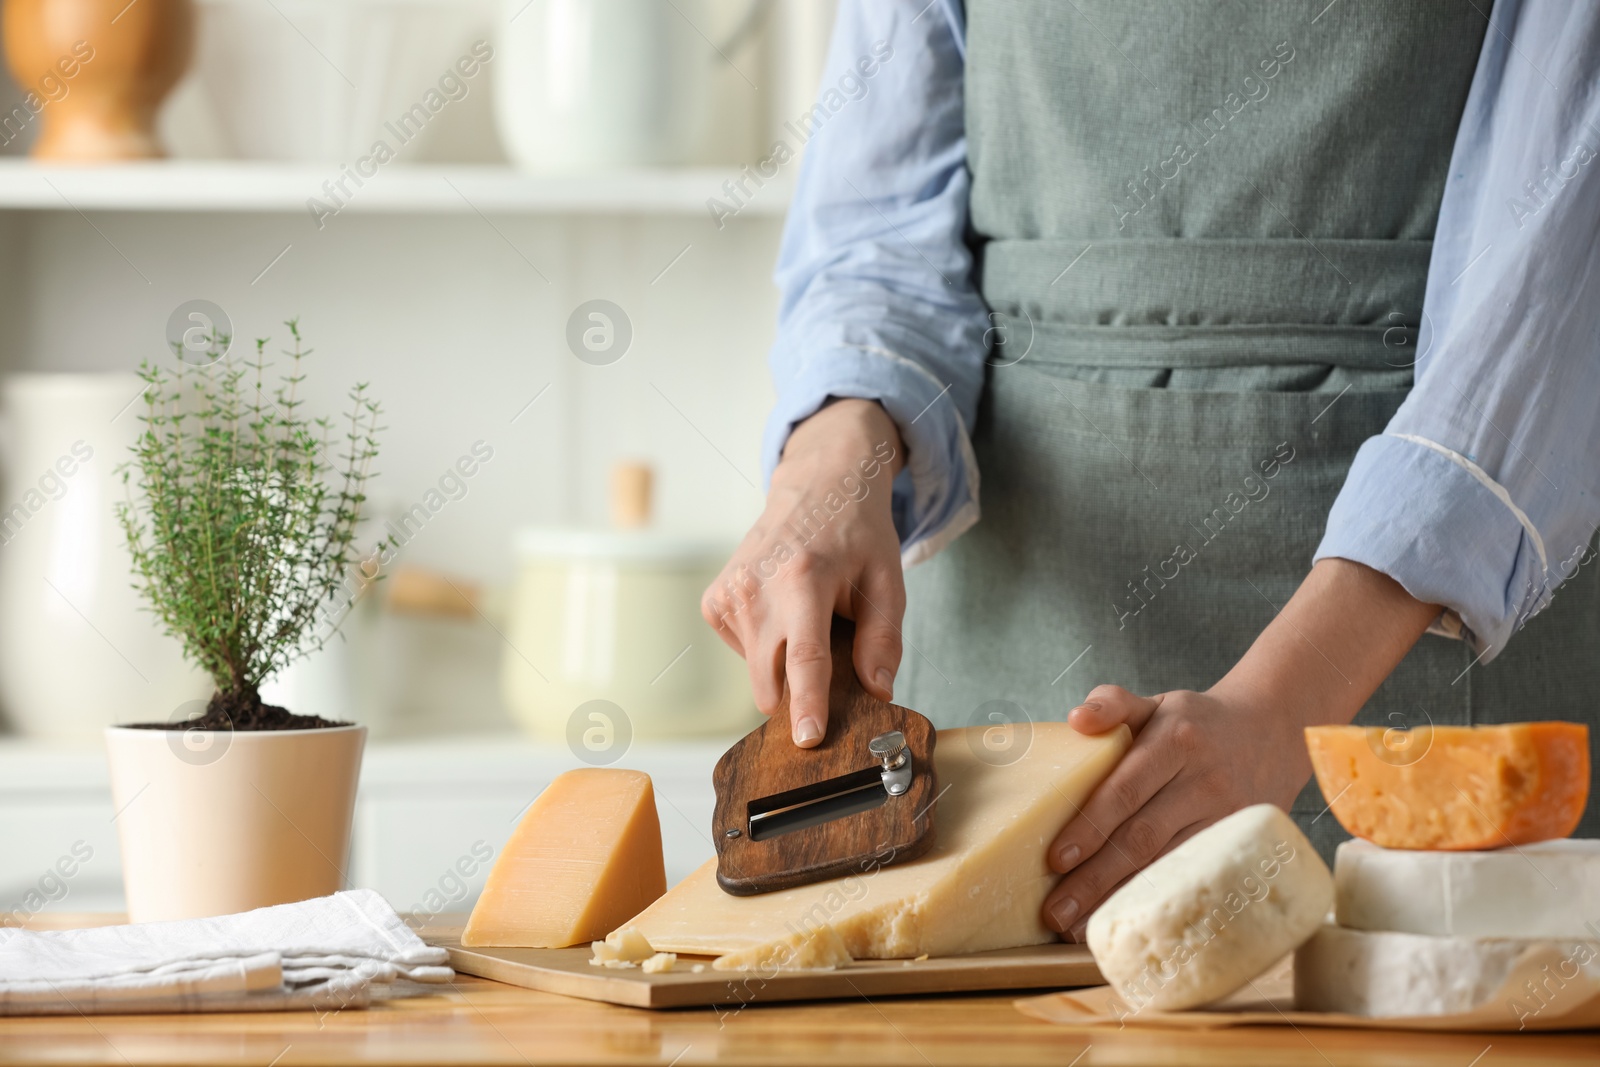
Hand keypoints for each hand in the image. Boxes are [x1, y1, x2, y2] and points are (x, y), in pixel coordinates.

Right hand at [701, 399, 905, 746]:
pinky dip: (766, 646)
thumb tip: (876, 690)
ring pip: (758, 673)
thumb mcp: (887, 581)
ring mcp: (729, 594)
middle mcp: (757, 588)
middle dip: (800, 691)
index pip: (805, 657)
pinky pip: (743, 653)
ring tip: (807, 616)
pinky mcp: (714, 601)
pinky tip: (782, 612)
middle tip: (832, 655)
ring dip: (784, 662)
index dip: (808, 704)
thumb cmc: (856, 535)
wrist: (816, 486)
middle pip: (771, 680)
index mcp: (804, 581)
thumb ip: (884, 639)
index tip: (807, 739)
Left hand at [1041, 684, 1307, 939]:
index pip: (1125, 789)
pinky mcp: (1245, 845)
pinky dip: (1162, 905)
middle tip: (1055, 911)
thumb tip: (1077, 719)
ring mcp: (1229, 817)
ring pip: (1169, 866)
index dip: (1091, 826)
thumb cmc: (1195, 724)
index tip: (1056, 858)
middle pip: (1143, 837)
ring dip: (1122, 900)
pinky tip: (1133, 925)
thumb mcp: (1156, 703)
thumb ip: (1112, 703)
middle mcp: (1204, 781)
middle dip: (1095, 878)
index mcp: (1175, 741)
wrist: (1272, 731)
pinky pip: (1197, 879)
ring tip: (1080, 929)